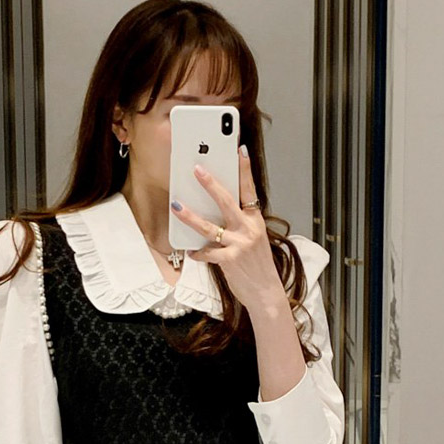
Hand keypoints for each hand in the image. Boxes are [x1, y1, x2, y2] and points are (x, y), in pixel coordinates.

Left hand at [171, 146, 282, 310]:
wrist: (266, 292)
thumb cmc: (258, 265)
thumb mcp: (255, 240)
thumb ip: (240, 224)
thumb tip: (218, 212)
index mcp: (256, 221)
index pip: (250, 190)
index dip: (244, 170)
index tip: (239, 151)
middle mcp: (248, 229)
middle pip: (227, 201)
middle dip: (210, 184)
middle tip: (197, 169)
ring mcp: (239, 244)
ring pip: (209, 226)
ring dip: (190, 216)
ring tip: (177, 206)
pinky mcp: (229, 260)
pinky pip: (207, 252)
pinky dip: (198, 252)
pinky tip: (192, 252)